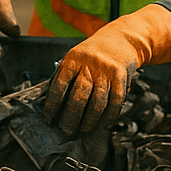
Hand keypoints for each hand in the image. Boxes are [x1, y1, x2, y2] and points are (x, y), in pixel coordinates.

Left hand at [44, 4, 170, 134]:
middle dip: (71, 117)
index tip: (49, 119)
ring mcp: (107, 71)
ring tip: (83, 130)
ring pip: (98, 101)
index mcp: (73, 59)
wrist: (121, 40)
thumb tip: (52, 104)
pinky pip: (116, 101)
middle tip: (66, 130)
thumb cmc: (93, 54)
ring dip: (90, 120)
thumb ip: (65, 76)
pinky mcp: (121, 77)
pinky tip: (103, 125)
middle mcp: (90, 64)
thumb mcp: (75, 57)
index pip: (59, 85)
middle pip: (79, 95)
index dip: (52, 104)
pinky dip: (109, 116)